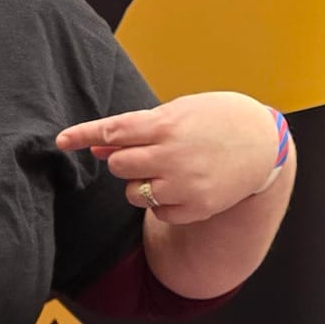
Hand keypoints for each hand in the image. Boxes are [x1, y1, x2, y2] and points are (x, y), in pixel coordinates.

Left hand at [57, 92, 282, 225]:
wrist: (264, 143)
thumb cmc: (216, 120)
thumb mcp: (179, 112)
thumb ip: (137, 129)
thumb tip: (95, 147)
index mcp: (167, 124)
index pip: (113, 130)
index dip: (83, 134)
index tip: (60, 140)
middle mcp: (172, 155)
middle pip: (118, 164)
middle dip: (123, 160)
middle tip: (146, 153)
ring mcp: (184, 184)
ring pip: (133, 192)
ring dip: (140, 183)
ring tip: (169, 169)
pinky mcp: (194, 207)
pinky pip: (156, 212)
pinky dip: (162, 202)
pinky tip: (184, 186)